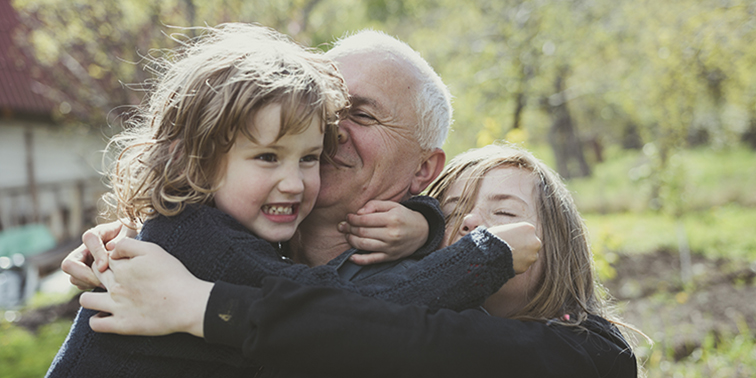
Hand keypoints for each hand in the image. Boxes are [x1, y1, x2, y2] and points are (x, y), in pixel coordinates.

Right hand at [61, 221, 128, 289]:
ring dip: (89, 283)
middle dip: (85, 275)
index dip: (96, 253)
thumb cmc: (132, 236)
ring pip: (73, 278)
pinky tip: (107, 286)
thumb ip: (122, 238)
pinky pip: (81, 284)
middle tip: (103, 281)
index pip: (89, 239)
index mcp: (96, 234)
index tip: (104, 267)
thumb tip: (110, 247)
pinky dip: (92, 287)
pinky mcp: (85, 275)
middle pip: (69, 264)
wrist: (133, 245)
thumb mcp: (130, 233)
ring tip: (108, 284)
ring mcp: (82, 263)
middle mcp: (85, 249)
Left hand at [79, 238, 211, 336]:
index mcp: (121, 267)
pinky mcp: (121, 325)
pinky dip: (97, 320)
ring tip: (105, 298)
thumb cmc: (173, 275)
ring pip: (86, 300)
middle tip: (116, 278)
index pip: (105, 259)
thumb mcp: (153, 250)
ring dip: (91, 297)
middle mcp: (114, 286)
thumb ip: (128, 245)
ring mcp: (115, 307)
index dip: (112, 259)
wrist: (186, 303)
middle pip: (94, 275)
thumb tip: (111, 249)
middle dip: (99, 273)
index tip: (124, 263)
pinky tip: (107, 315)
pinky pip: (96, 324)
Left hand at [338, 200, 428, 264]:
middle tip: (343, 226)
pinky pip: (371, 260)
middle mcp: (391, 234)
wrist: (423, 232)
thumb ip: (374, 205)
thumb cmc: (403, 216)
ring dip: (351, 240)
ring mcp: (390, 247)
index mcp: (391, 219)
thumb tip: (358, 213)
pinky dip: (359, 260)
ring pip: (364, 245)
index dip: (352, 218)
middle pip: (362, 232)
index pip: (365, 219)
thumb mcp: (392, 205)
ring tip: (348, 235)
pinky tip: (350, 256)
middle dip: (349, 229)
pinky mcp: (390, 257)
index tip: (348, 217)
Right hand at [488, 222, 540, 273]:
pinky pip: (523, 265)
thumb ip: (514, 231)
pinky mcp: (526, 266)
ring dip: (523, 256)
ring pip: (530, 255)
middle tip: (512, 248)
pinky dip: (517, 264)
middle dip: (525, 246)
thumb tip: (514, 235)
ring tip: (508, 255)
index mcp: (529, 228)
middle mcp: (535, 241)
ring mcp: (532, 255)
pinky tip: (507, 261)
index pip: (528, 231)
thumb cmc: (493, 238)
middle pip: (533, 243)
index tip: (512, 238)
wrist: (489, 254)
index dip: (519, 235)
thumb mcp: (504, 228)